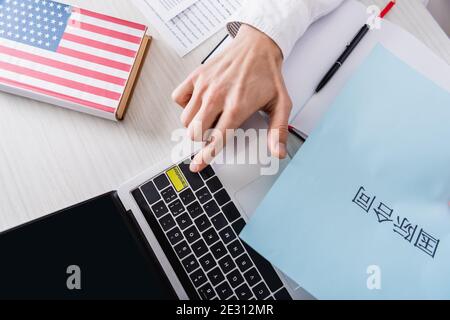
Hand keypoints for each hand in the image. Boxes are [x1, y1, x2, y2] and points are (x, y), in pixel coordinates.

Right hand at [172, 24, 291, 171]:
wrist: (257, 45)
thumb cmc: (267, 74)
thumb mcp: (281, 103)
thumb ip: (278, 130)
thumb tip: (277, 152)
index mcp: (237, 106)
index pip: (216, 139)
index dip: (206, 156)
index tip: (197, 165)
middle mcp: (217, 97)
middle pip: (194, 132)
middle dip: (202, 139)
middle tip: (212, 132)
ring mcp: (204, 86)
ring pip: (185, 119)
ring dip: (194, 124)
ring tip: (208, 118)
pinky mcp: (196, 76)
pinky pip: (178, 98)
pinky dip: (184, 104)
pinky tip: (198, 103)